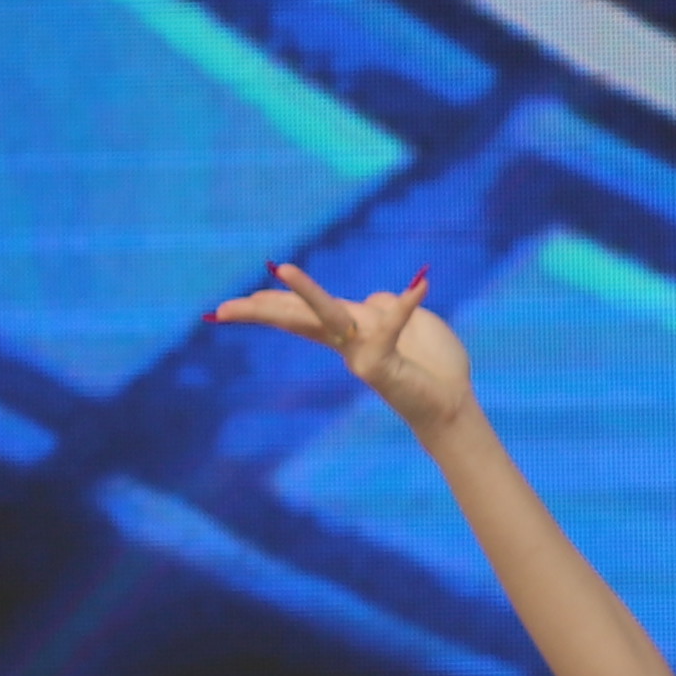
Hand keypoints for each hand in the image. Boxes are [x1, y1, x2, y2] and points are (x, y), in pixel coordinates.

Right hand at [213, 258, 468, 427]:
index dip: (276, 304)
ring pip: (327, 318)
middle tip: (221, 309)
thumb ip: (389, 307)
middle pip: (299, 319)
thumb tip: (377, 299)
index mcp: (352, 329)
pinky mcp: (382, 365)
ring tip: (285, 270)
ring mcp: (361, 355)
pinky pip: (389, 329)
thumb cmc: (435, 366)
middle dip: (261, 311)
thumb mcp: (415, 322)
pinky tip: (420, 288)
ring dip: (308, 293)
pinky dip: (405, 308)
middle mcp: (349, 342)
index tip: (242, 300)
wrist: (454, 404)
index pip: (306, 313)